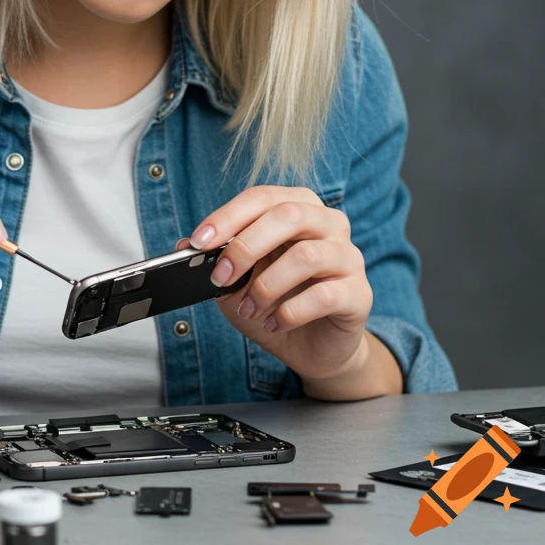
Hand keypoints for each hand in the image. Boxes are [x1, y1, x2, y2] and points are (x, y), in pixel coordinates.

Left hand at [176, 185, 371, 382]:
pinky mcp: (360, 293)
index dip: (228, 216)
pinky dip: (290, 312)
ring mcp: (349, 257)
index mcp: (298, 208)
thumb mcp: (237, 282)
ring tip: (248, 309)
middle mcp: (329, 224)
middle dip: (246, 246)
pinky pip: (325, 295)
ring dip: (266, 286)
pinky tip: (275, 323)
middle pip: (288, 215)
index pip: (262, 197)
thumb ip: (216, 260)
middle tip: (221, 277)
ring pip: (306, 256)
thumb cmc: (276, 302)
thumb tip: (184, 245)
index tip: (198, 242)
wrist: (313, 347)